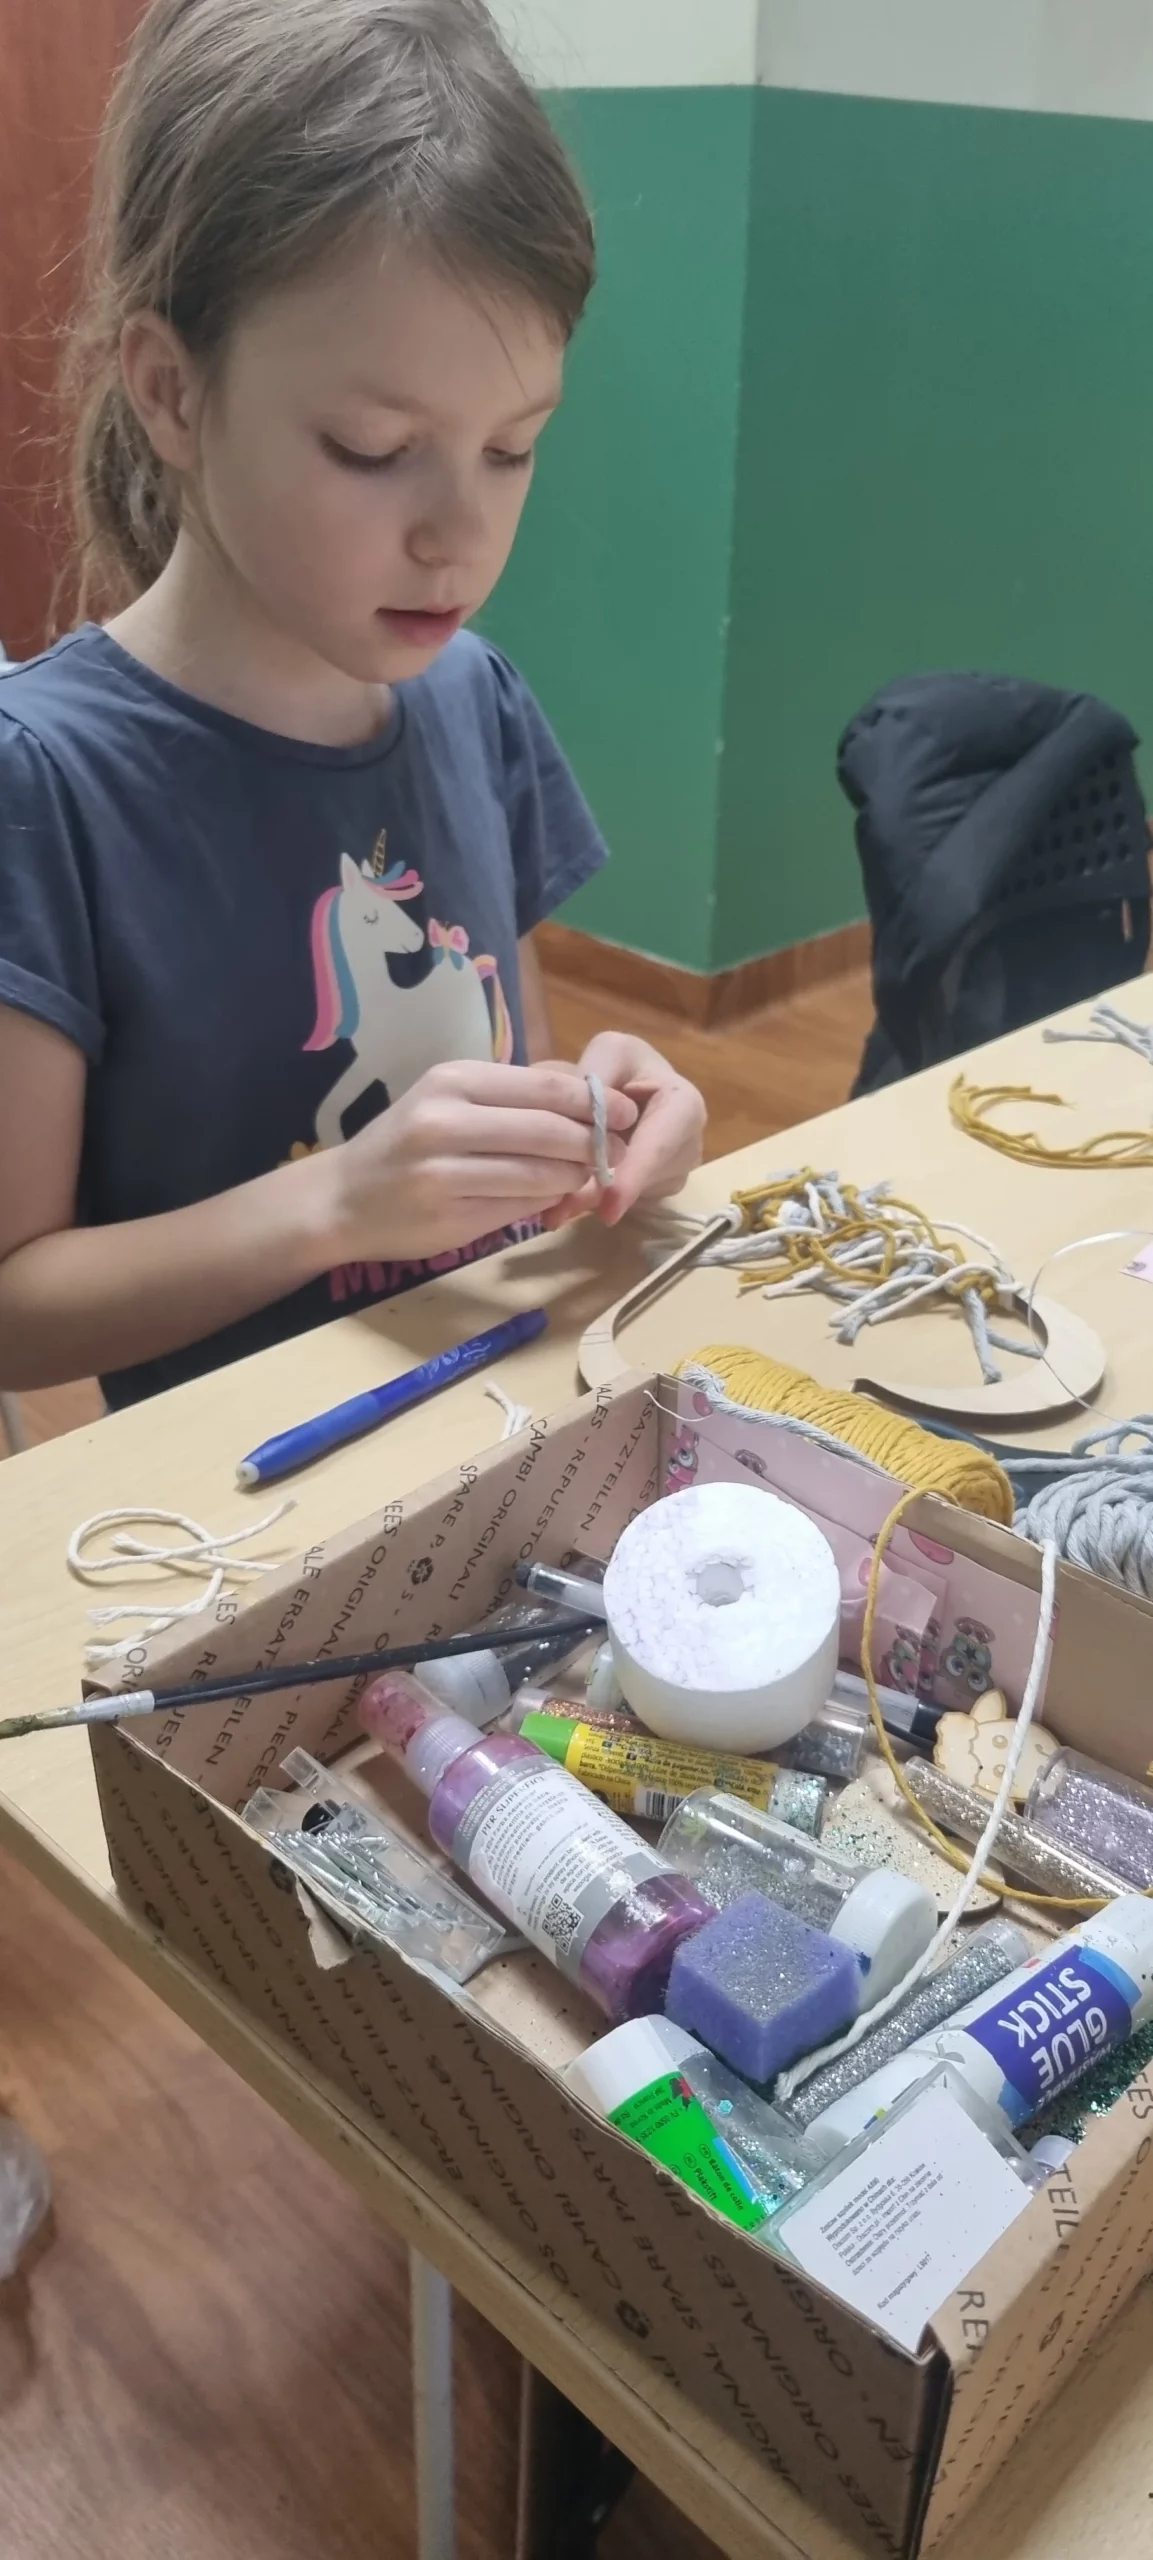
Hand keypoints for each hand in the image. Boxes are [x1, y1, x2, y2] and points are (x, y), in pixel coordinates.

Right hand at [315, 1059, 637, 1261]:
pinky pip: (521, 1207)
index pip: (548, 1087)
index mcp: (454, 1080)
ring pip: (543, 1172)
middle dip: (597, 1143)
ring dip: (576, 1177)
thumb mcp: (449, 1101)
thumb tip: (589, 1096)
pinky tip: (553, 1200)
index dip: (597, 1102)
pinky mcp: (450, 1216)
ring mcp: (446, 1171)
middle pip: (553, 1130)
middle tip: (619, 1152)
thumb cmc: (404, 1144)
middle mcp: (447, 1120)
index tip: (627, 1114)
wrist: (341, 1199)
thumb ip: (511, 1097)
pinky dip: (547, 1203)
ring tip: (589, 1177)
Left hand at [540, 1032, 705, 1229]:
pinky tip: (567, 1202)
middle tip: (557, 1214)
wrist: (628, 1080)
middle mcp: (688, 1146)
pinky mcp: (655, 1190)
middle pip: (646, 1180)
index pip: (660, 1147)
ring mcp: (675, 1172)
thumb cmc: (620, 1064)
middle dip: (602, 1195)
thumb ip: (598, 1077)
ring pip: (633, 1197)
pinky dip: (594, 1203)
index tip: (609, 1208)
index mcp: (685, 1107)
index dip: (635, 1177)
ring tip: (555, 1207)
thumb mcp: (610, 1052)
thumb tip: (591, 1121)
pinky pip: (627, 1203)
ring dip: (593, 1202)